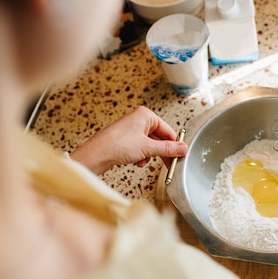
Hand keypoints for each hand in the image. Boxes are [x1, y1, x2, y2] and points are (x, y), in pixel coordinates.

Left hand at [70, 106, 187, 174]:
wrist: (95, 155)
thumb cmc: (116, 145)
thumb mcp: (148, 148)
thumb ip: (168, 149)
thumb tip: (182, 148)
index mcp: (145, 115)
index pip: (168, 130)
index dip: (174, 145)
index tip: (178, 155)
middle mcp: (138, 119)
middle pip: (159, 138)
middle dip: (161, 152)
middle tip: (168, 163)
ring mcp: (131, 129)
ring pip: (150, 144)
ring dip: (149, 155)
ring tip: (144, 161)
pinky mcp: (125, 140)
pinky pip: (140, 148)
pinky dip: (141, 156)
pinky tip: (137, 161)